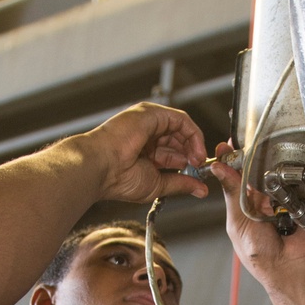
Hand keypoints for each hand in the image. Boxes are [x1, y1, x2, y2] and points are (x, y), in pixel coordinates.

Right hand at [79, 102, 208, 203]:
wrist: (102, 167)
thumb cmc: (120, 178)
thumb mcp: (158, 185)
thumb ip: (180, 184)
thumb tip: (201, 190)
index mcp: (145, 151)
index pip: (173, 152)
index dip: (188, 162)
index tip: (197, 175)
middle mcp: (147, 134)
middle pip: (179, 139)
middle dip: (193, 153)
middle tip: (200, 169)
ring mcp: (149, 122)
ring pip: (182, 128)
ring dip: (195, 145)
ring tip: (197, 161)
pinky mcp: (152, 113)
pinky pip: (180, 120)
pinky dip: (192, 134)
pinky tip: (194, 151)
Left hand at [208, 141, 304, 292]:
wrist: (290, 268)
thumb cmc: (261, 255)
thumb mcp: (239, 222)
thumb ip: (232, 193)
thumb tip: (219, 168)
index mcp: (242, 206)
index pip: (234, 176)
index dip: (230, 160)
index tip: (227, 144)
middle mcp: (261, 201)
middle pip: (255, 171)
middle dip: (253, 161)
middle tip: (249, 151)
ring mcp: (281, 200)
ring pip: (275, 174)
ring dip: (273, 175)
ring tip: (269, 181)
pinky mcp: (300, 201)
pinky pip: (295, 184)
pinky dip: (291, 184)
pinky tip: (286, 189)